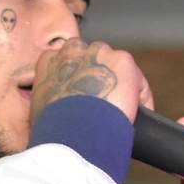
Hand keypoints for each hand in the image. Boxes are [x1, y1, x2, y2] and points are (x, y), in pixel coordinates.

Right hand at [30, 39, 151, 123]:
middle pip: (94, 62)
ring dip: (122, 88)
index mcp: (48, 61)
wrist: (73, 133)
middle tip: (105, 109)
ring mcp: (99, 53)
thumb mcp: (41, 112)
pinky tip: (136, 118)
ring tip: (123, 115)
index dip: (79, 85)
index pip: (67, 65)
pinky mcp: (123, 61)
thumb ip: (51, 103)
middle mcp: (72, 50)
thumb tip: (57, 118)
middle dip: (100, 82)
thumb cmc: (55, 129)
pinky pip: (138, 82)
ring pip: (117, 69)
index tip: (85, 102)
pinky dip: (141, 100)